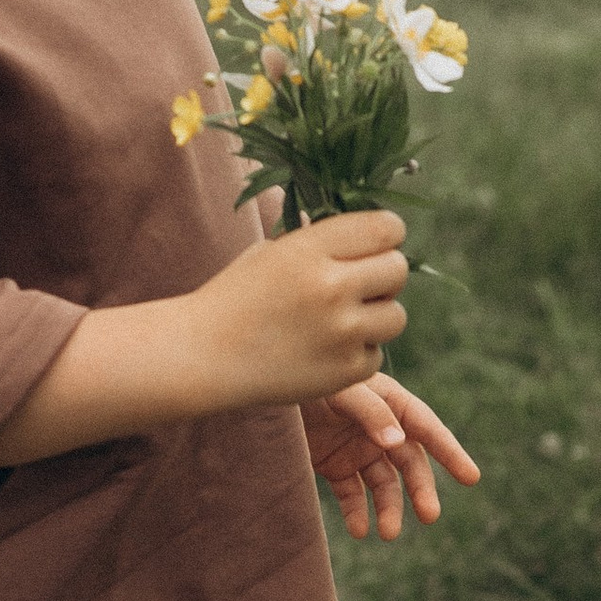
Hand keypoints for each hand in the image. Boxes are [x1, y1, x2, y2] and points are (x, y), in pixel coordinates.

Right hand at [187, 208, 410, 406]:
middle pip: (398, 269)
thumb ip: (323, 241)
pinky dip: (358, 353)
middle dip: (381, 276)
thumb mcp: (273, 252)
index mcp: (311, 249)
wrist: (202, 355)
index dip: (386, 235)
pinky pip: (377, 355)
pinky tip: (325, 350)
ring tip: (341, 321)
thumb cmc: (237, 297)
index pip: (386, 228)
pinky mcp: (345, 371)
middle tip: (355, 286)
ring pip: (396, 315)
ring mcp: (341, 332)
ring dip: (376, 316)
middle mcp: (331, 287)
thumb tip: (376, 232)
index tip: (375, 246)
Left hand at [305, 376, 480, 539]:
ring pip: (384, 484)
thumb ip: (371, 413)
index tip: (470, 477)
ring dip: (389, 509)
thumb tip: (398, 444)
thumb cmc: (309, 381)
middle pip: (409, 463)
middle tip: (429, 515)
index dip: (450, 452)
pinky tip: (360, 530)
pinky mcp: (335, 466)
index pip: (427, 428)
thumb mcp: (342, 391)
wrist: (267, 392)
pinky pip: (353, 494)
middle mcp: (380, 428)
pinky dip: (358, 513)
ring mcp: (358, 449)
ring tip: (386, 533)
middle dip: (421, 489)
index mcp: (390, 402)